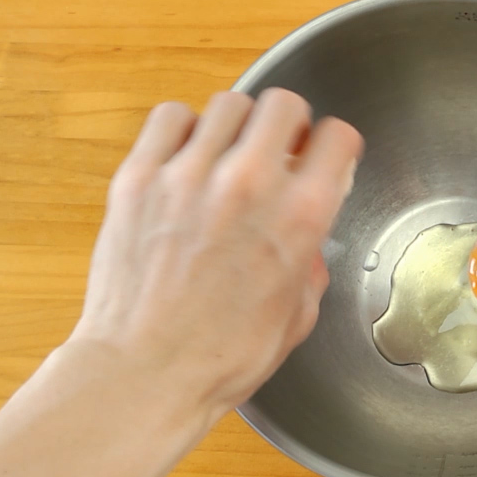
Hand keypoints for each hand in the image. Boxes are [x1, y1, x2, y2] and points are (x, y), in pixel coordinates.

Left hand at [72, 88, 362, 420]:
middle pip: (284, 104)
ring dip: (236, 126)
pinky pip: (169, 118)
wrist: (145, 372)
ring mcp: (189, 174)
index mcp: (299, 217)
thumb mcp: (297, 315)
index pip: (337, 138)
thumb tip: (304, 244)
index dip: (335, 146)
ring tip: (228, 154)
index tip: (325, 155)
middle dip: (289, 125)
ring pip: (228, 104)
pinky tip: (186, 158)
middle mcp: (249, 183)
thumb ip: (309, 265)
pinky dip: (183, 129)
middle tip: (280, 148)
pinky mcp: (140, 177)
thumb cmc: (222, 357)